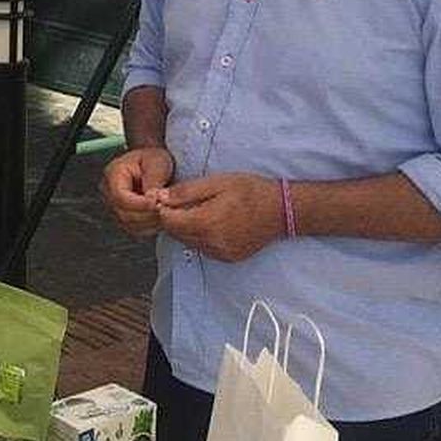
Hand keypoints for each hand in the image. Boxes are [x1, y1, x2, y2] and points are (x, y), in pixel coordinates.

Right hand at [100, 147, 175, 237]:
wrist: (154, 164)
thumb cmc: (154, 159)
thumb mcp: (157, 162)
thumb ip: (153, 180)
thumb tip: (152, 198)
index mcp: (112, 174)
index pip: (120, 196)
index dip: (139, 204)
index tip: (158, 203)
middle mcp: (109, 192)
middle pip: (123, 213)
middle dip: (147, 214)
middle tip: (165, 209)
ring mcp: (114, 206)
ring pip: (129, 224)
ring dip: (149, 222)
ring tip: (165, 211)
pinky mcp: (124, 216)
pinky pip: (135, 229)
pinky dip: (149, 227)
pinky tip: (160, 217)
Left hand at [156, 173, 283, 261]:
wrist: (282, 210)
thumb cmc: (251, 191)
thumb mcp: (216, 183)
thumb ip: (185, 192)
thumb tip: (158, 197)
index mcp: (206, 223)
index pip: (167, 221)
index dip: (163, 208)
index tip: (167, 196)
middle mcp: (211, 243)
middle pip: (175, 233)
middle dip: (173, 218)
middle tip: (182, 201)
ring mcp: (220, 253)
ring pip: (188, 242)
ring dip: (186, 228)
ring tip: (199, 209)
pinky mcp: (228, 257)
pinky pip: (203, 248)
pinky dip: (200, 236)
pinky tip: (211, 222)